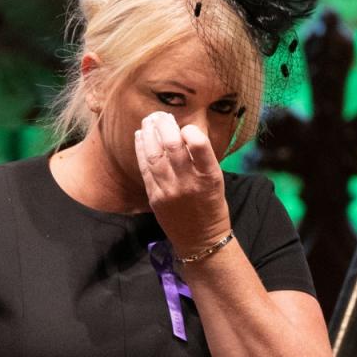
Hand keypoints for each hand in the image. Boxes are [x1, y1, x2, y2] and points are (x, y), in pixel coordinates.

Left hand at [134, 112, 231, 255]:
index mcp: (210, 176)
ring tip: (149, 121)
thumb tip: (182, 131)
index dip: (189, 129)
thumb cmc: (212, 206)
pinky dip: (141, 149)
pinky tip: (140, 137)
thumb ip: (201, 158)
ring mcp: (169, 190)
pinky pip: (145, 168)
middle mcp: (189, 182)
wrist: (201, 240)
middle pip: (171, 146)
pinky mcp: (155, 197)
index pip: (198, 143)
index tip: (186, 128)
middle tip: (162, 115)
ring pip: (154, 155)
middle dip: (164, 125)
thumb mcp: (217, 181)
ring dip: (149, 134)